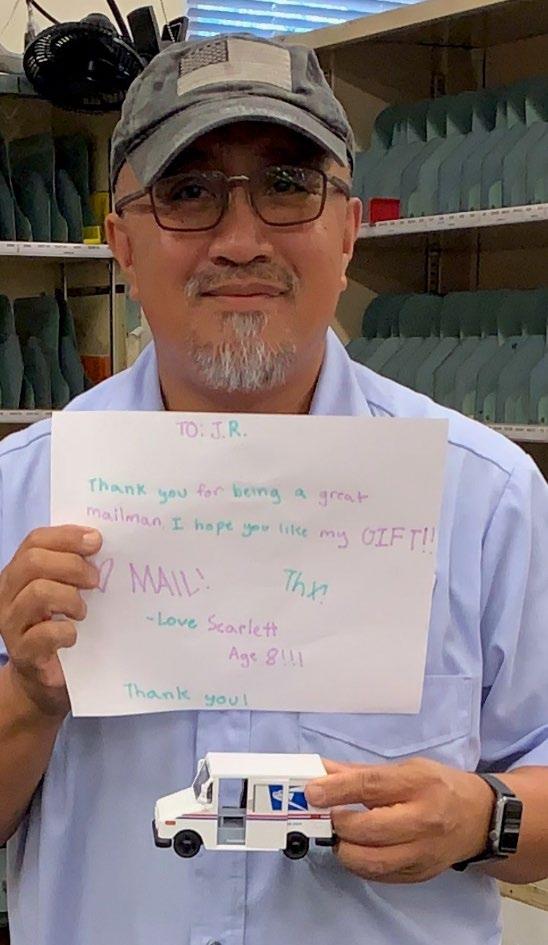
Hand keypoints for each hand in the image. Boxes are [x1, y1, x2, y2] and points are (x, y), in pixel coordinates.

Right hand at [0, 525, 101, 717]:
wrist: (44, 679)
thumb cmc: (59, 626)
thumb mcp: (65, 591)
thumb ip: (74, 567)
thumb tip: (99, 542)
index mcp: (18, 573)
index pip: (35, 541)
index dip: (67, 536)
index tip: (97, 541)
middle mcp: (7, 594)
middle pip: (33, 561)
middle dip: (72, 565)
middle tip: (96, 580)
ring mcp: (11, 624)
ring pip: (37, 592)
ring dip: (70, 598)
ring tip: (84, 612)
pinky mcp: (23, 653)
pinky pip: (43, 634)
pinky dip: (66, 631)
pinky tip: (75, 636)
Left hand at [305, 757, 494, 882]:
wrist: (480, 818)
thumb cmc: (439, 786)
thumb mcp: (406, 768)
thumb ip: (362, 773)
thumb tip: (323, 772)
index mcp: (419, 784)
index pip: (371, 787)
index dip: (337, 790)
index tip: (312, 792)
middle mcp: (424, 820)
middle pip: (370, 828)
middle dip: (340, 824)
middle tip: (327, 816)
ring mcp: (423, 852)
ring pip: (374, 861)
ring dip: (346, 850)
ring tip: (339, 837)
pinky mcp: (420, 873)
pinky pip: (381, 875)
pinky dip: (361, 865)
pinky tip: (356, 850)